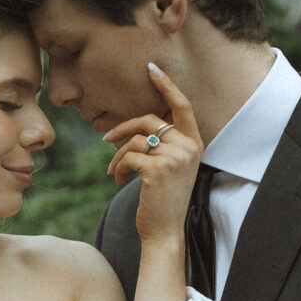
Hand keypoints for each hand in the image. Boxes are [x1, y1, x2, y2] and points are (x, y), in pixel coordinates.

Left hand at [103, 62, 202, 244]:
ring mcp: (174, 158)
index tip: (152, 69)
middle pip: (149, 120)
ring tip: (113, 170)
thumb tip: (131, 128)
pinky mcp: (157, 170)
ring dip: (117, 155)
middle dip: (122, 128)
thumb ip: (162, 145)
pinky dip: (118, 167)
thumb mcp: (170, 168)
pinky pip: (128, 156)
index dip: (167, 85)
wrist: (165, 231)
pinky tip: (117, 180)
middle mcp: (188, 147)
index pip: (182, 106)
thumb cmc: (163, 200)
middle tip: (105, 139)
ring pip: (135, 139)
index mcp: (195, 144)